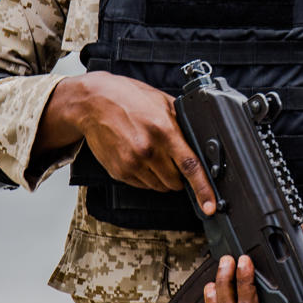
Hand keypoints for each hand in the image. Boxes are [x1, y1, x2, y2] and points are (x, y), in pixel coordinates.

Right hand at [43, 74, 216, 216]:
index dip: (203, 189)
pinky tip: (140, 158)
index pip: (190, 166)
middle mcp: (148, 151)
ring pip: (159, 186)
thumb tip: (199, 141)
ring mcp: (131, 163)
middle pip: (175, 182)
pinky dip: (147, 177)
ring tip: (153, 154)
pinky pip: (142, 185)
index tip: (210, 205)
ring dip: (162, 177)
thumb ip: (181, 123)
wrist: (93, 102)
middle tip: (173, 160)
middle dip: (180, 176)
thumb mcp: (162, 102)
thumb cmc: (127, 98)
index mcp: (164, 131)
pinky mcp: (119, 171)